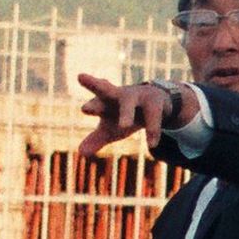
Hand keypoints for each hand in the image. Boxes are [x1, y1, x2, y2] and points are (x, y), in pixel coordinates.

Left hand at [73, 75, 191, 160]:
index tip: (85, 108)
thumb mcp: (110, 129)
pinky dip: (152, 130)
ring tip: (124, 126)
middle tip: (84, 85)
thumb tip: (81, 153)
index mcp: (106, 101)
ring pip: (129, 104)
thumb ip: (95, 139)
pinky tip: (152, 144)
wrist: (156, 103)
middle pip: (106, 90)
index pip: (95, 102)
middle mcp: (119, 95)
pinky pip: (153, 117)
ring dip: (126, 114)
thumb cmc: (125, 115)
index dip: (92, 106)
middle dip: (95, 85)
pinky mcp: (155, 102)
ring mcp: (138, 96)